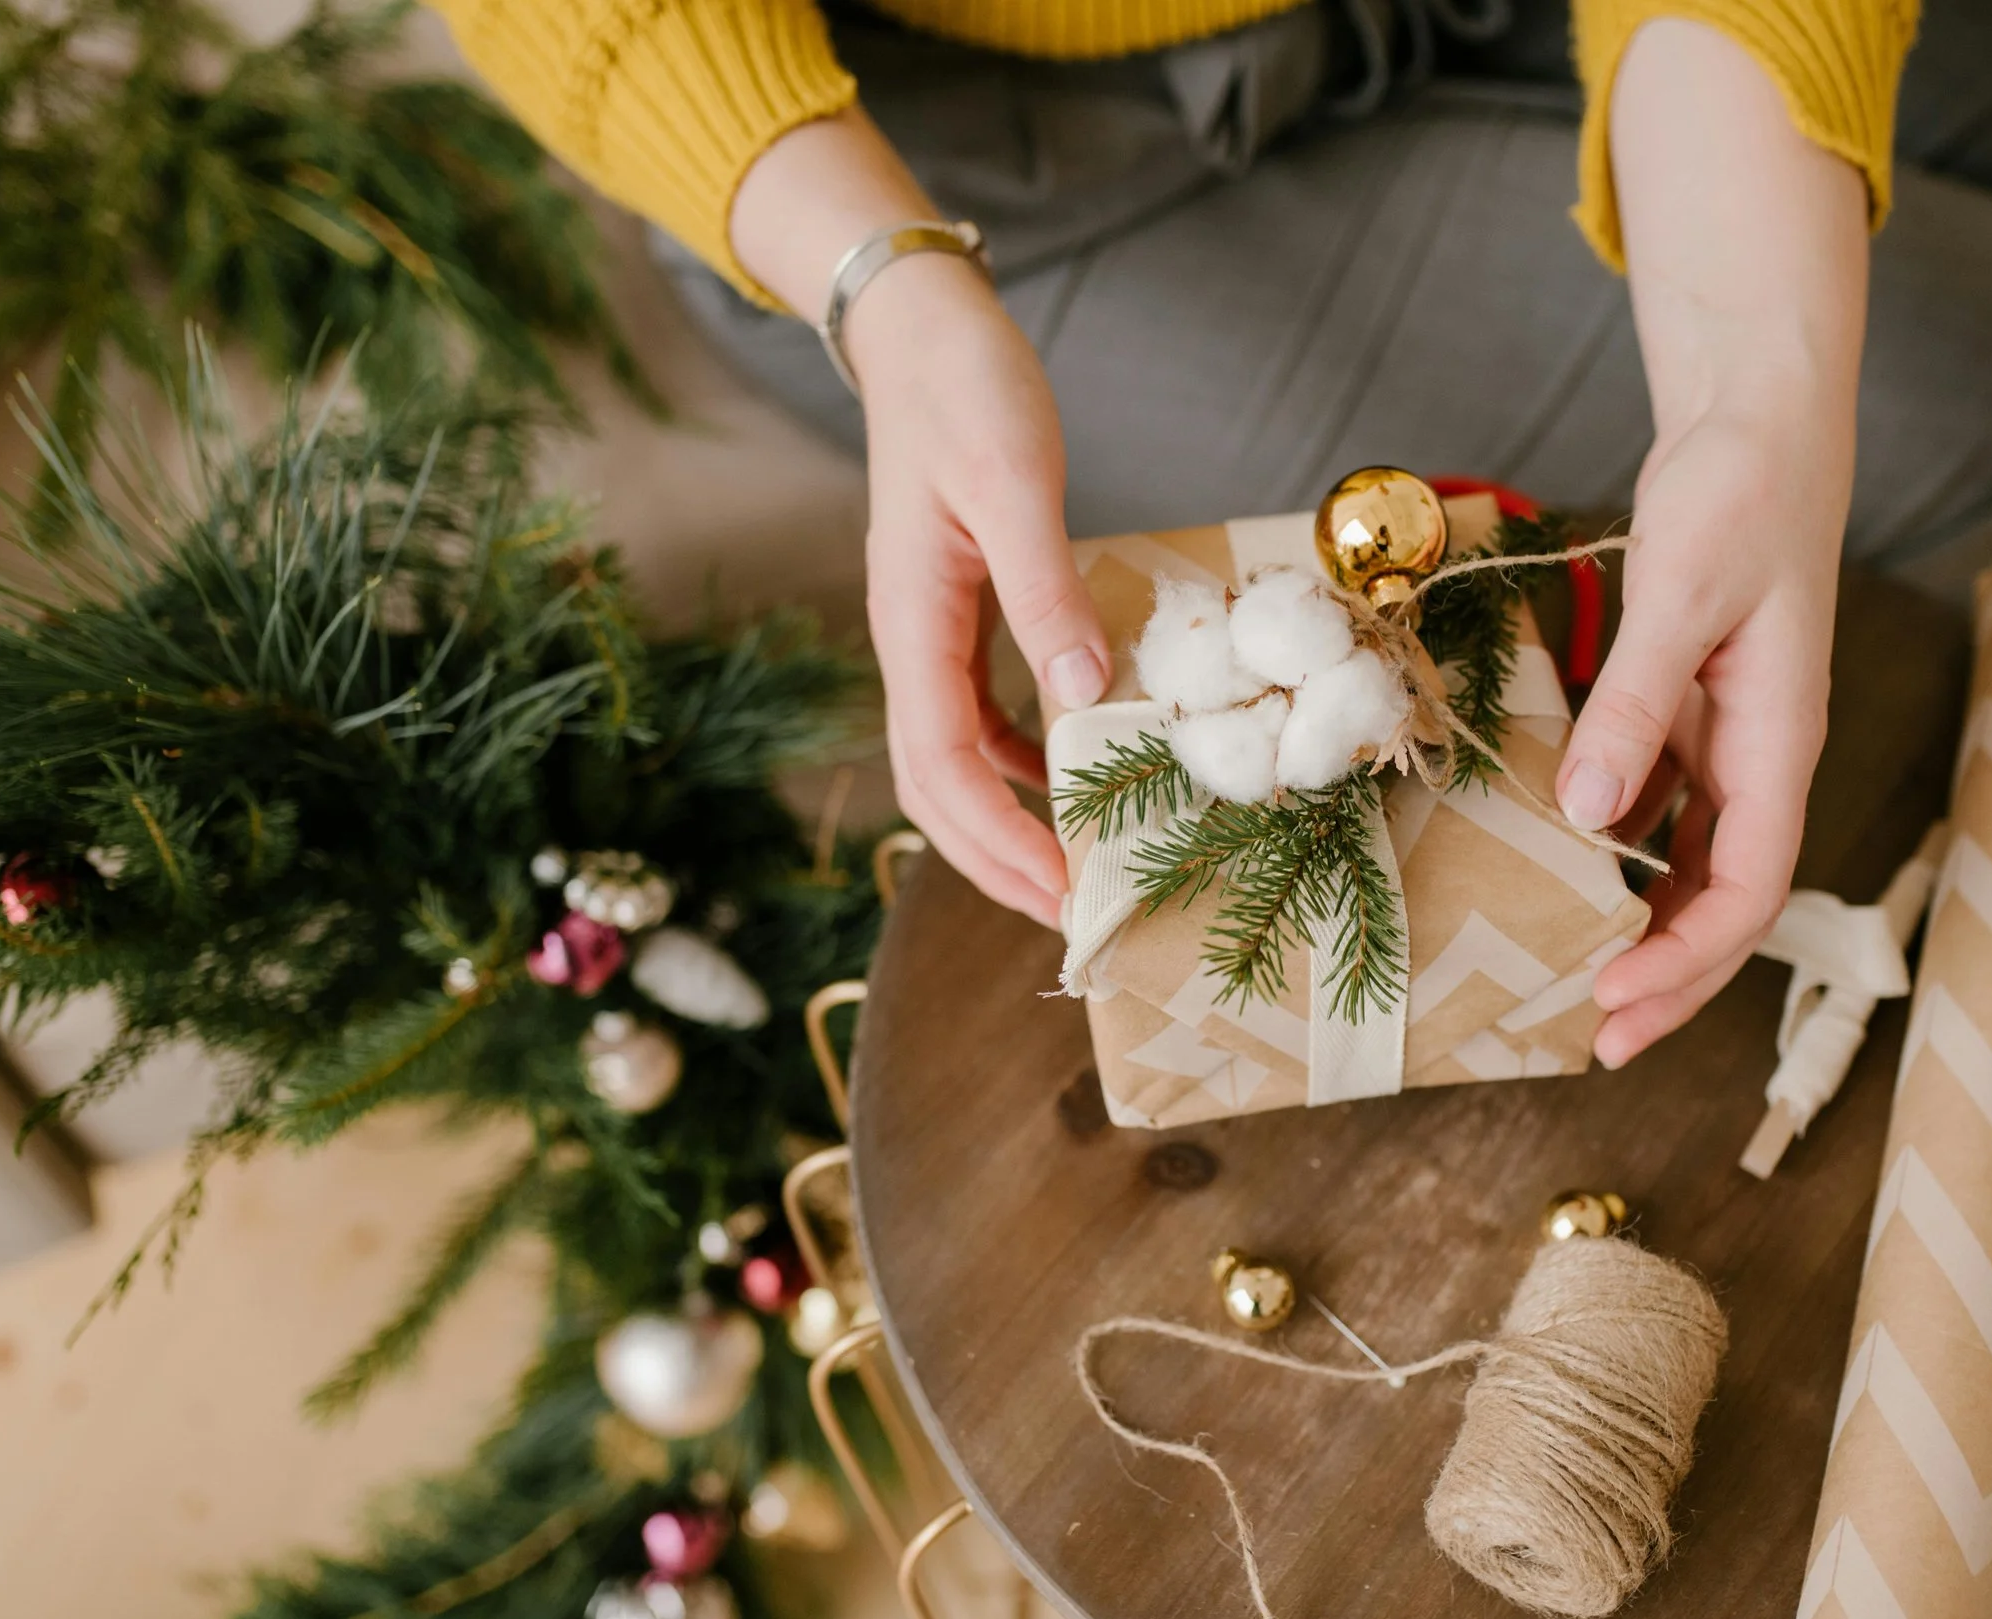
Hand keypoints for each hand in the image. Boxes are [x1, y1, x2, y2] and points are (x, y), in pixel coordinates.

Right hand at [848, 256, 1108, 927]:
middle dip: (995, 859)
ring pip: (952, 760)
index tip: (1059, 894)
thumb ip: (1044, 590)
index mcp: (912, 623)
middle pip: (935, 788)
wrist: (921, 331)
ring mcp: (927, 633)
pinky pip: (977, 715)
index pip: (942, 768)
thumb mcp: (1014, 484)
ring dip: (1004, 821)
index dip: (996, 842)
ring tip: (1070, 866)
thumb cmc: (964, 392)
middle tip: (1070, 914)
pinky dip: (1018, 760)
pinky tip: (1068, 770)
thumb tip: (1082, 691)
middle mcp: (909, 643)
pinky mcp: (954, 613)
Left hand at [1562, 394, 1840, 1064]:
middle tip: (1594, 1038)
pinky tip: (1566, 870)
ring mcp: (1725, 734)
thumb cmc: (1740, 495)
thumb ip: (1635, 705)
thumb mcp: (1684, 596)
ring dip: (1645, 925)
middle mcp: (1760, 754)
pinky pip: (1660, 805)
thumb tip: (1590, 819)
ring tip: (1575, 976)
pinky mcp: (1688, 707)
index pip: (1752, 890)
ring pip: (1694, 862)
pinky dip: (1619, 850)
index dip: (1689, 962)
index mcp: (1779, 741)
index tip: (1616, 1003)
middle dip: (1670, 978)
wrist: (1756, 420)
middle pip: (1727, 899)